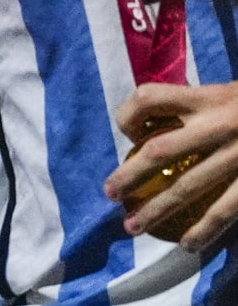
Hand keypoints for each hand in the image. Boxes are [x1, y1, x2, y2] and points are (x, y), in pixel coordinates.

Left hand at [106, 82, 237, 248]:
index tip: (128, 132)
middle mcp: (218, 124)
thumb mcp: (229, 92)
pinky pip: (226, 209)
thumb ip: (199, 105)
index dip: (128, 114)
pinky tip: (188, 243)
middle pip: (158, 150)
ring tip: (133, 226)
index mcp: (207, 97)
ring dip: (156, 209)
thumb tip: (159, 124)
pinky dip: (205, 228)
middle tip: (109, 192)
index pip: (150, 97)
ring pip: (188, 186)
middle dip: (130, 175)